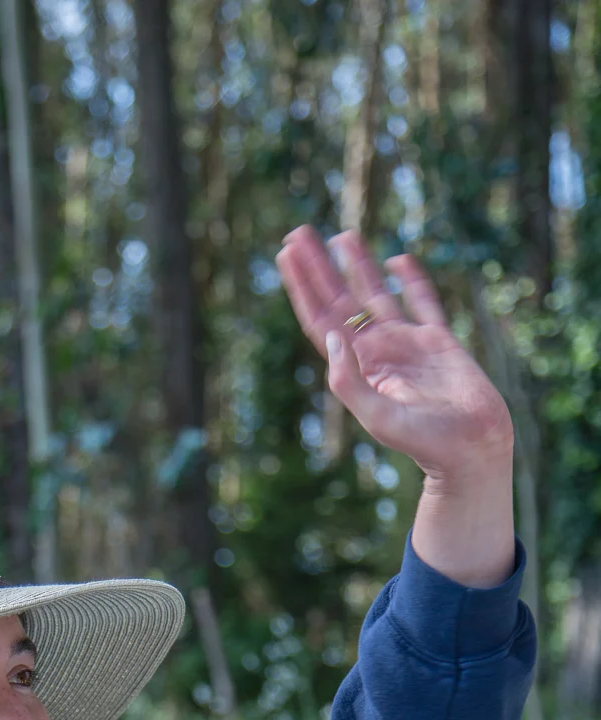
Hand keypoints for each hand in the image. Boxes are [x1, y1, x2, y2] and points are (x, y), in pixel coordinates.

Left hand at [275, 226, 513, 482]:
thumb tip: (333, 336)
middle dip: (318, 269)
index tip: (286, 255)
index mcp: (358, 368)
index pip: (321, 321)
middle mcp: (377, 351)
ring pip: (376, 294)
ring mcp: (407, 343)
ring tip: (340, 235)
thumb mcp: (377, 417)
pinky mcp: (439, 340)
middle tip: (297, 233)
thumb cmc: (423, 441)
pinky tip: (396, 259)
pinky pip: (422, 301)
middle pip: (340, 300)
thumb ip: (350, 381)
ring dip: (357, 265)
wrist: (471, 448)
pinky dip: (410, 279)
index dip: (302, 289)